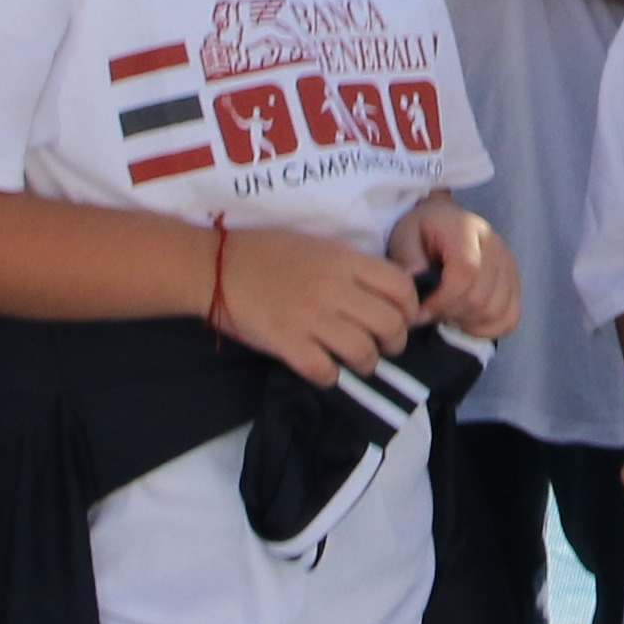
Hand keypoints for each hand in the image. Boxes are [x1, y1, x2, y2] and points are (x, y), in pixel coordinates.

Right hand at [214, 222, 422, 381]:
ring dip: (367, 363)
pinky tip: (325, 371)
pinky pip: (325, 372)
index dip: (410, 308)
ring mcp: (310, 317)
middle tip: (384, 346)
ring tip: (358, 362)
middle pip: (389, 324)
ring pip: (363, 352)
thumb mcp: (317, 245)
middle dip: (394, 342)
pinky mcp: (286, 342)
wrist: (214, 265)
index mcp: (344, 260)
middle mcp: (334, 288)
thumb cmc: (264, 251)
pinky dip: (331, 378)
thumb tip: (380, 292)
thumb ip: (349, 266)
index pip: (401, 286)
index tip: (402, 317)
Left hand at [391, 197, 521, 339]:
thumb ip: (407, 257)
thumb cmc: (422, 233)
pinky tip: (465, 319)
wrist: (443, 222)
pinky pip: (510, 317)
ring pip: (497, 311)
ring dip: (467, 321)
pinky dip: (487, 328)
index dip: (443, 299)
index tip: (421, 310)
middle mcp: (495, 246)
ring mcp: (509, 265)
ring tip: (446, 313)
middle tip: (430, 313)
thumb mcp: (404, 236)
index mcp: (466, 230)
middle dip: (451, 313)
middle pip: (482, 297)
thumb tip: (414, 278)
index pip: (467, 271)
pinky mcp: (514, 282)